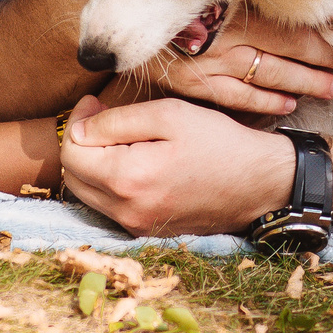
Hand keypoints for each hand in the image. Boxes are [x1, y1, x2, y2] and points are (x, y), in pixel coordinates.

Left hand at [58, 94, 296, 236]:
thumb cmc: (219, 142)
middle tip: (101, 116)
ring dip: (92, 163)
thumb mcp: (170, 115)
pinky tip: (132, 160)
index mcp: (129, 179)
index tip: (95, 102)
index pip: (72, 153)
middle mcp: (127, 211)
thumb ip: (116, 121)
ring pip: (88, 194)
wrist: (259, 183)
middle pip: (74, 176)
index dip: (77, 121)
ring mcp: (137, 225)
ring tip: (118, 137)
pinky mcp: (147, 230)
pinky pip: (110, 205)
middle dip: (80, 142)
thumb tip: (80, 129)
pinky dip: (109, 181)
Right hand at [146, 17, 332, 118]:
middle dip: (325, 58)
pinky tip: (287, 105)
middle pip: (288, 49)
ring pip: (268, 75)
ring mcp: (208, 62)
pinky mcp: (190, 85)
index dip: (327, 29)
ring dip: (304, 83)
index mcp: (232, 4)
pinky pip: (236, 99)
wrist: (109, 14)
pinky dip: (264, 103)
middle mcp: (225, 33)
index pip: (292, 20)